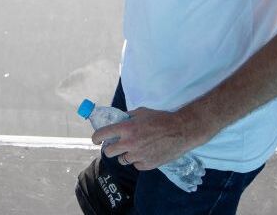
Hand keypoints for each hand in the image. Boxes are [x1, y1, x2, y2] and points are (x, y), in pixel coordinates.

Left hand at [92, 107, 207, 170]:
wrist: (181, 131)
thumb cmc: (161, 119)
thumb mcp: (141, 112)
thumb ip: (127, 117)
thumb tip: (116, 120)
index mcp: (126, 128)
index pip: (102, 134)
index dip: (96, 137)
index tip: (95, 139)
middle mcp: (129, 143)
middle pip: (108, 152)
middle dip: (110, 148)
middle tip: (115, 146)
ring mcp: (138, 155)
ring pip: (122, 160)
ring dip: (125, 155)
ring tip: (134, 149)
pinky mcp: (147, 165)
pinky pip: (136, 165)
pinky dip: (138, 161)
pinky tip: (146, 153)